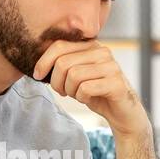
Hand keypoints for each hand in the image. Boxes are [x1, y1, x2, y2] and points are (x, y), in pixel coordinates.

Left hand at [32, 40, 150, 138]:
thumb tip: (38, 66)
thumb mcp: (77, 75)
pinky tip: (87, 99)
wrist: (122, 112)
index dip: (43, 61)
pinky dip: (81, 97)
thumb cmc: (96, 92)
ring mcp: (111, 67)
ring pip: (73, 75)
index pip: (59, 46)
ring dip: (69, 91)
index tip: (37, 75)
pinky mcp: (116, 83)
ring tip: (76, 95)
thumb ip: (63, 64)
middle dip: (56, 81)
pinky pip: (85, 89)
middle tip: (62, 91)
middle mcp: (102, 52)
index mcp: (91, 46)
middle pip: (63, 62)